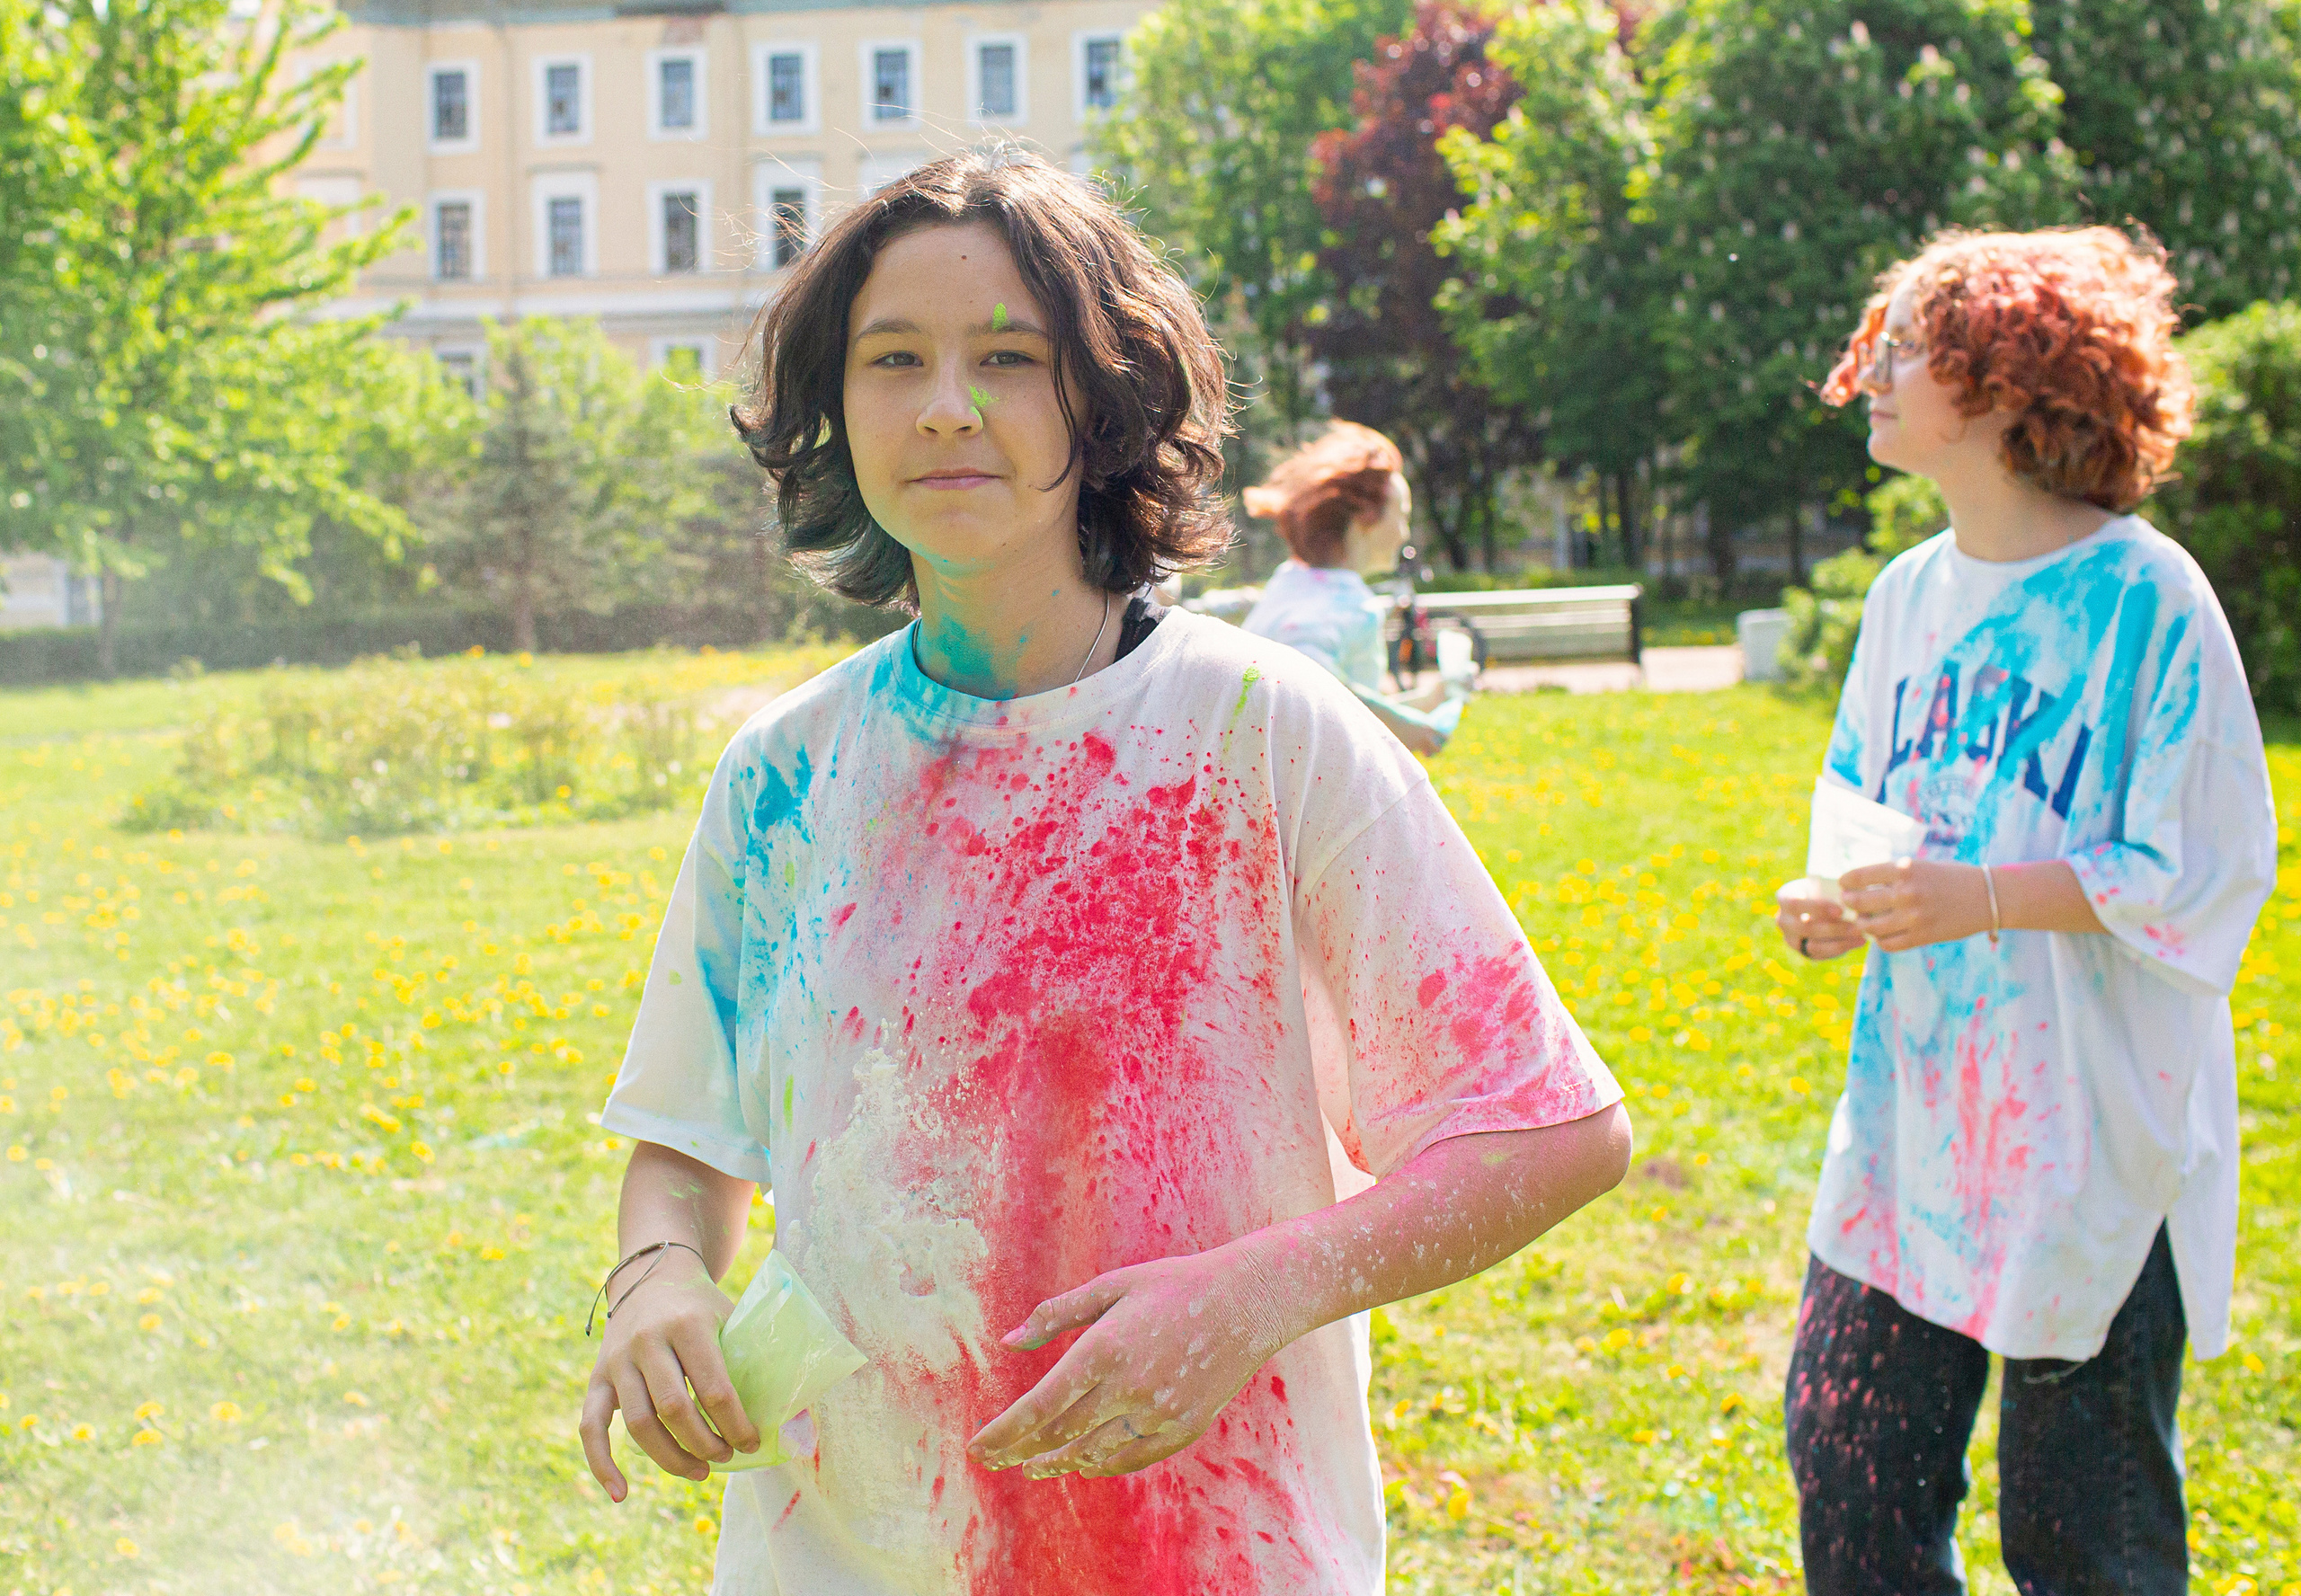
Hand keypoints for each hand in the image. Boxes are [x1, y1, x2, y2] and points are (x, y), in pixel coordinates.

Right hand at [579, 1253, 758, 1500]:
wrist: (651, 1277)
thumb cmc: (701, 1307)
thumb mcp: (730, 1316)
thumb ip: (753, 1357)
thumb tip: (790, 1412)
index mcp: (688, 1325)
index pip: (713, 1388)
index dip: (735, 1424)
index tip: (752, 1442)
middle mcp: (647, 1341)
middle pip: (673, 1409)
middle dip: (704, 1443)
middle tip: (726, 1457)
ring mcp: (617, 1361)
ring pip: (638, 1424)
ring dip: (671, 1458)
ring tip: (700, 1471)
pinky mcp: (596, 1378)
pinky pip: (590, 1427)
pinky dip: (601, 1463)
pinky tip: (621, 1493)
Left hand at [966, 1245, 1290, 1480]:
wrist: (1247, 1302)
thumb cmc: (1172, 1285)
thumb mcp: (1111, 1287)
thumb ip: (1057, 1314)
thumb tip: (1009, 1342)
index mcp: (1104, 1350)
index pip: (1039, 1407)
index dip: (1003, 1433)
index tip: (977, 1448)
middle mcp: (1128, 1388)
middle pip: (1059, 1436)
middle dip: (1019, 1451)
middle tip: (993, 1461)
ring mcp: (1158, 1413)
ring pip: (1094, 1453)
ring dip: (1057, 1462)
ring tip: (1032, 1465)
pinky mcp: (1183, 1428)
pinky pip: (1131, 1458)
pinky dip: (1102, 1464)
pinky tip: (1083, 1463)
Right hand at [1777, 883, 1861, 960]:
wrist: (1821, 906)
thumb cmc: (1826, 887)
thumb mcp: (1826, 883)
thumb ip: (1837, 886)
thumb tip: (1859, 891)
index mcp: (1784, 897)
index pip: (1795, 904)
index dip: (1817, 908)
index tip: (1840, 910)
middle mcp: (1783, 919)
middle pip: (1804, 928)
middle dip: (1832, 928)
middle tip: (1856, 926)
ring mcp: (1790, 938)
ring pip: (1813, 945)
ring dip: (1840, 941)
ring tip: (1861, 936)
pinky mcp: (1803, 951)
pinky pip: (1821, 954)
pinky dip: (1841, 948)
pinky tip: (1858, 942)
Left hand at [1838, 858, 1992, 951]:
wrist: (1989, 896)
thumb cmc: (1953, 877)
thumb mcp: (1922, 866)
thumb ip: (1895, 874)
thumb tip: (1862, 883)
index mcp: (1905, 869)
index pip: (1860, 876)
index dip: (1846, 882)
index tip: (1843, 885)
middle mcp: (1907, 892)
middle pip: (1860, 902)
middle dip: (1850, 904)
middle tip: (1848, 904)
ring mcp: (1914, 917)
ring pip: (1870, 927)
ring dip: (1863, 925)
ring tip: (1864, 921)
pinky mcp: (1923, 937)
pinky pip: (1888, 944)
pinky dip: (1880, 941)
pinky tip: (1882, 935)